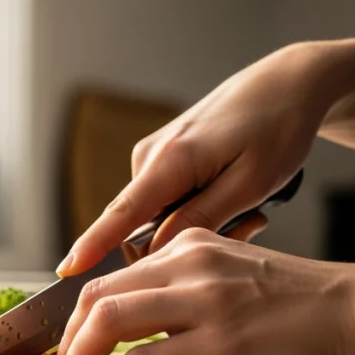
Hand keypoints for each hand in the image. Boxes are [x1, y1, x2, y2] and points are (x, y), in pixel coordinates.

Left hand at [53, 229, 354, 354]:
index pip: (111, 279)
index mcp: (192, 247)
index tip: (68, 350)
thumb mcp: (235, 292)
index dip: (76, 319)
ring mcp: (204, 301)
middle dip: (67, 341)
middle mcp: (190, 264)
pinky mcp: (221, 344)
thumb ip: (181, 319)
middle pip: (95, 295)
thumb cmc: (310, 313)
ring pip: (106, 320)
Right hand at [57, 42, 344, 276]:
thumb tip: (156, 251)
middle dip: (182, 243)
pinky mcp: (165, 157)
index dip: (91, 246)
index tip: (65, 270)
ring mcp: (155, 156)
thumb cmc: (277, 128)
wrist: (289, 84)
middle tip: (248, 228)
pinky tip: (234, 195)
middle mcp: (150, 157)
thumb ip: (200, 219)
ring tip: (251, 209)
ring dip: (197, 226)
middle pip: (142, 227)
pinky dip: (198, 208)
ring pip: (159, 217)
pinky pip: (168, 201)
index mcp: (170, 160)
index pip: (120, 214)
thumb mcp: (250, 184)